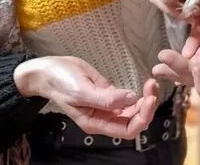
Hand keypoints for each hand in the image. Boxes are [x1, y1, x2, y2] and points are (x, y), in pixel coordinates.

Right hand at [14, 56, 158, 138]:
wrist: (47, 71)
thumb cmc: (60, 83)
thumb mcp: (81, 91)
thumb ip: (106, 98)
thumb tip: (131, 98)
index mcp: (97, 123)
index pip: (127, 129)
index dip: (142, 117)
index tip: (149, 99)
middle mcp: (104, 117)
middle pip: (133, 120)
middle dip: (146, 107)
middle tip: (152, 86)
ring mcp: (106, 105)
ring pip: (133, 109)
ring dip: (144, 99)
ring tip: (151, 83)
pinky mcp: (107, 92)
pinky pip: (127, 98)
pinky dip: (138, 93)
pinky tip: (144, 84)